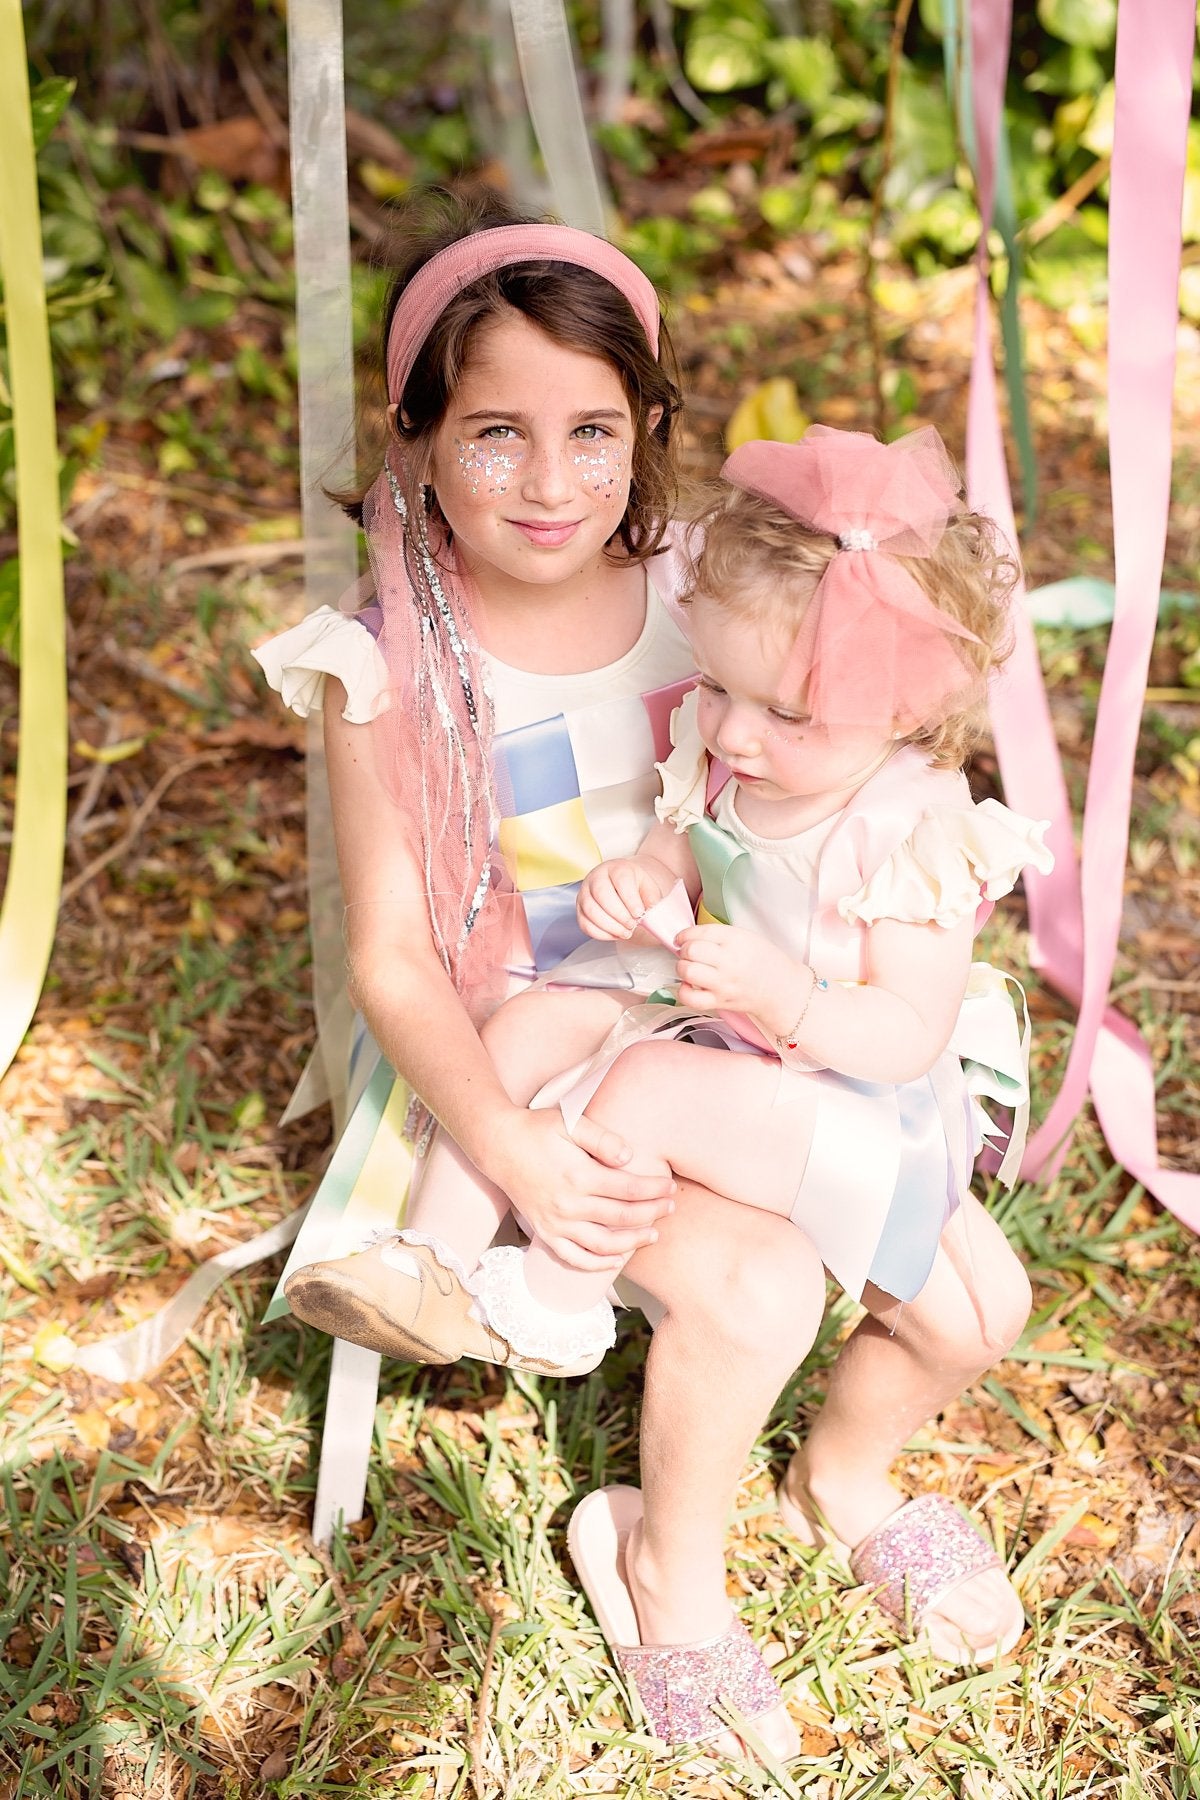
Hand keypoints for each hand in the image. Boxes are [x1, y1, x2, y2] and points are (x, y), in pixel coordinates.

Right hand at [487, 1107, 676, 1272]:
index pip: (628, 1189)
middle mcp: (568, 1205)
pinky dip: (597, 1264)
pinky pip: (574, 1258)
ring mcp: (555, 1223)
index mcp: (578, 1176)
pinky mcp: (545, 1232)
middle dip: (652, 1213)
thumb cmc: (537, 1129)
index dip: (654, 1190)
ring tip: (653, 1234)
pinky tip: (617, 1260)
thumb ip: (602, 1138)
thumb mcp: (570, 1121)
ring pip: (603, 1244)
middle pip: (622, 1217)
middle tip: (671, 1208)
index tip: (670, 1187)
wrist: (498, 1145)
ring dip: (633, 1242)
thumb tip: (630, 1156)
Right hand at [577, 857, 670, 941]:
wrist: (623, 887)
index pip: (620, 880)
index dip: (630, 899)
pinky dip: (600, 933)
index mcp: (616, 868)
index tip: (639, 913)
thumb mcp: (648, 889)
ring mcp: (584, 892)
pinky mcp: (579, 909)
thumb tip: (651, 918)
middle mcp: (596, 877)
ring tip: (626, 932)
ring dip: (609, 926)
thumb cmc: (635, 887)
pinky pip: (585, 923)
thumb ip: (652, 901)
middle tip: (632, 925)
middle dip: (619, 914)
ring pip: (590, 910)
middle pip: (601, 894)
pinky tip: (615, 935)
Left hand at [675, 923, 808, 1032]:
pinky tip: (689, 985)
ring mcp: (723, 983)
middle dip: (684, 950)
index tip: (682, 938)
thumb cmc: (763, 961)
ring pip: (688, 972)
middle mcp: (728, 961)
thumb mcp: (745, 936)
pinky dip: (684, 991)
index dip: (684, 935)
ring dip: (682, 968)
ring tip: (690, 967)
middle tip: (689, 953)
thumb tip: (688, 938)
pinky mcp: (720, 1001)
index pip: (699, 932)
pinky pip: (691, 998)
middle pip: (690, 951)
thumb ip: (717, 935)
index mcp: (735, 940)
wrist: (781, 988)